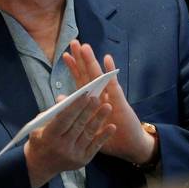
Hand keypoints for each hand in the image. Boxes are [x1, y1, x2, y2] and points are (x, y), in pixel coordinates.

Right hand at [24, 94, 115, 187]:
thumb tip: (65, 98)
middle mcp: (62, 147)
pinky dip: (104, 136)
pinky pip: (95, 146)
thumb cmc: (40, 140)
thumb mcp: (39, 125)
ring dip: (99, 120)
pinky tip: (112, 127)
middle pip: (78, 125)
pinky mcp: (83, 160)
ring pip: (88, 134)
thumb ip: (53, 112)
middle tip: (97, 98)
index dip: (75, 107)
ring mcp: (73, 154)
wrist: (41, 165)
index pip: (64, 119)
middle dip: (88, 110)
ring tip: (107, 107)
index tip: (84, 95)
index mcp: (49, 136)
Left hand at [63, 40, 155, 164]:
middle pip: (89, 73)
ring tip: (85, 47)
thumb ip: (75, 109)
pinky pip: (113, 85)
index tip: (65, 55)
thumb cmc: (108, 136)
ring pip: (99, 76)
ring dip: (92, 61)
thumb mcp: (88, 123)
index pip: (81, 80)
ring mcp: (110, 96)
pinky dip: (110, 72)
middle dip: (81, 58)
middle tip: (73, 42)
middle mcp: (101, 94)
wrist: (129, 146)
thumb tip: (59, 98)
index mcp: (93, 99)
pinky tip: (107, 59)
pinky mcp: (120, 102)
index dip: (74, 67)